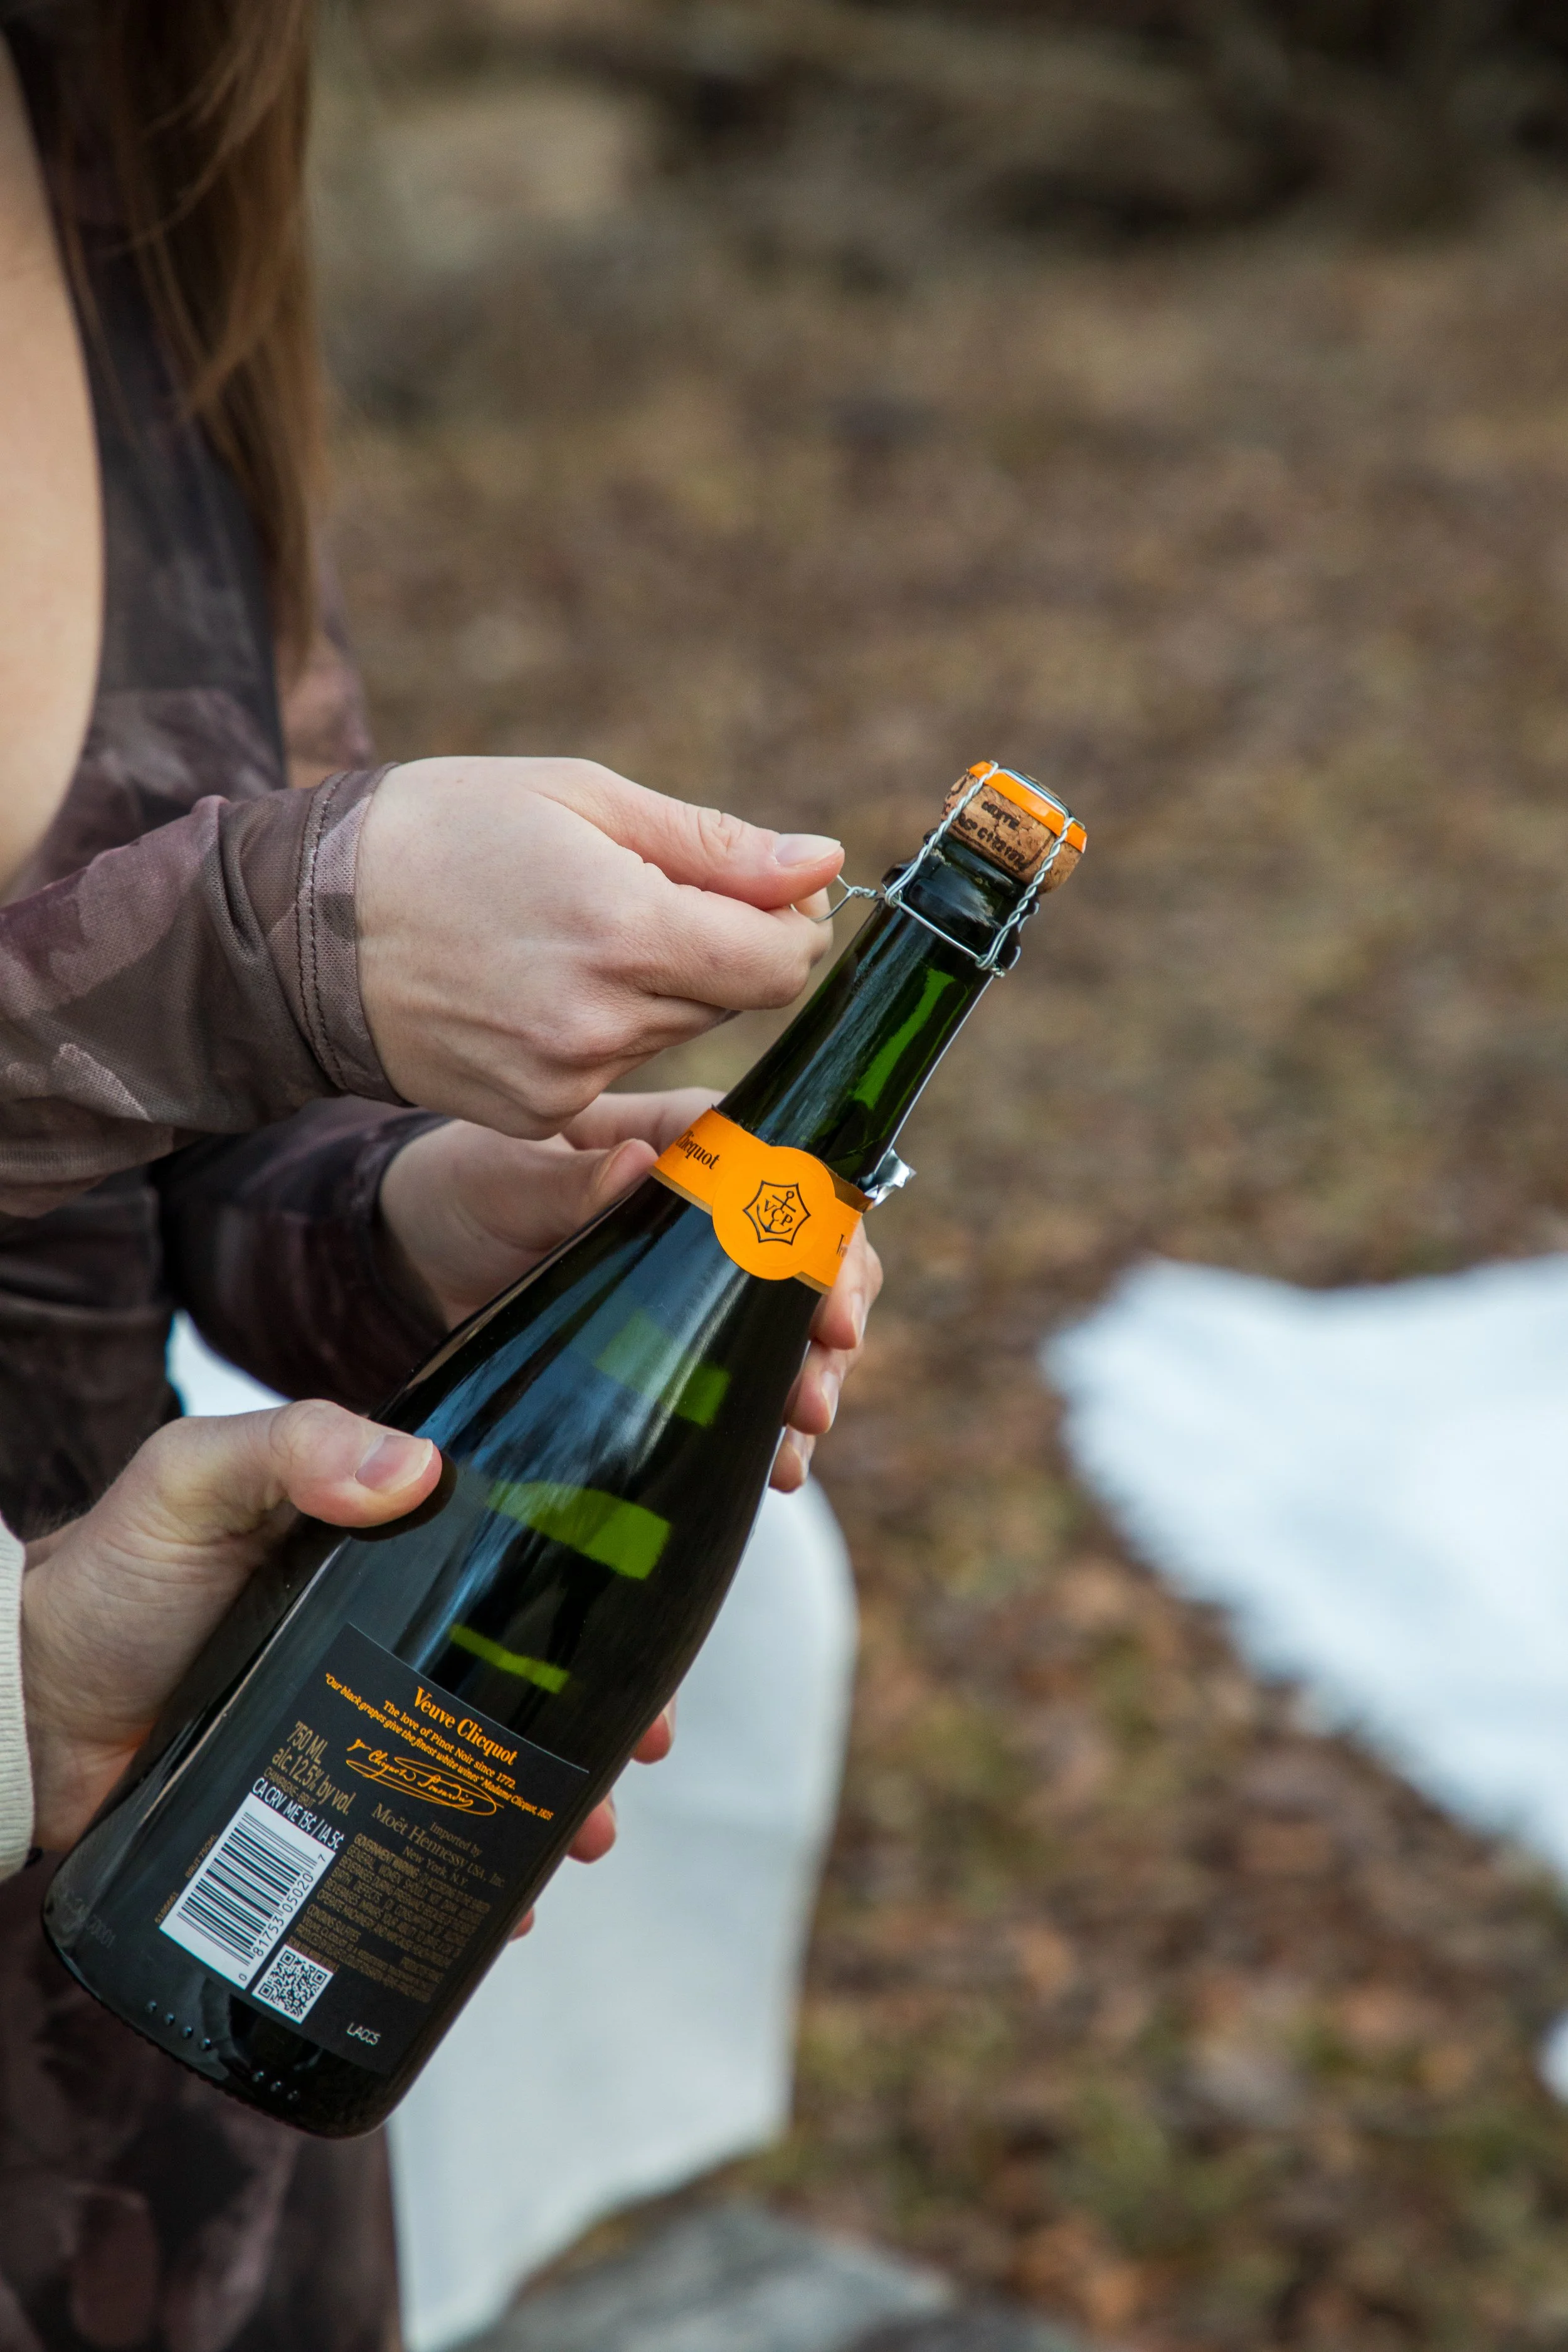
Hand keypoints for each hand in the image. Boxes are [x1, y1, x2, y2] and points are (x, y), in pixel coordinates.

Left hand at [21, 1403, 664, 1886]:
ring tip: (583, 1844)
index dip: (595, 1599)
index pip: (518, 1564)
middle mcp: (392, 1634)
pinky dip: (478, 1874)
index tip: (651, 1645)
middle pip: (525, 1677)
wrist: (27, 1708)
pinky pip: (425, 1841)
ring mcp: (367, 1723)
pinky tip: (510, 1908)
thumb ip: (293, 1447)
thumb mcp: (196, 1479)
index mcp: (385, 1546)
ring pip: (490, 1766)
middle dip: (601, 1721)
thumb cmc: (111, 1576)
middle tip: (638, 1760)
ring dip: (555, 1804)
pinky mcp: (333, 1805)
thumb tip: (417, 1469)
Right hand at [357, 758, 841, 1134]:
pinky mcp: (534, 1114)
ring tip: (569, 929)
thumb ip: (713, 844)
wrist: (302, 925)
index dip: (791, 921)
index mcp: (625, 929)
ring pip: (671, 1031)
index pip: (780, 961)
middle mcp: (602, 1021)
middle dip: (716, 942)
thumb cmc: (442, 832)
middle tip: (642, 889)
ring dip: (654, 984)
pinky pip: (612, 1071)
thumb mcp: (580, 796)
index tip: (766, 889)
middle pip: (732, 997)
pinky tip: (534, 982)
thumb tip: (820, 865)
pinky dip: (598, 1028)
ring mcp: (566, 1079)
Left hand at [379, 1090, 883, 1492]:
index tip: (832, 1310)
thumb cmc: (467, 1185)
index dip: (827, 1242)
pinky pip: (744, 1368)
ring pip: (792, 1320)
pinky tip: (772, 1467)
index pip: (791, 1175)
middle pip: (814, 1256)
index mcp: (689, 1139)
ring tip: (797, 1443)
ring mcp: (706, 1272)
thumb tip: (639, 1169)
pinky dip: (762, 1418)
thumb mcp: (503, 1177)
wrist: (419, 1254)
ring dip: (806, 1380)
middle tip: (815, 1399)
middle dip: (830, 1327)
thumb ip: (565, 1179)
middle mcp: (717, 1203)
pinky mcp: (683, 1331)